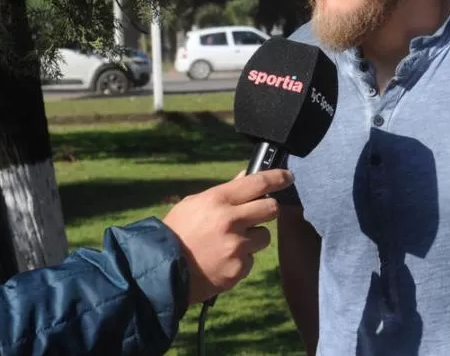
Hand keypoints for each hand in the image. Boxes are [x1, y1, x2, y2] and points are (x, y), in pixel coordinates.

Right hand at [163, 169, 293, 304]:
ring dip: (252, 238)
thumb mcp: (194, 204)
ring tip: (228, 244)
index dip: (278, 178)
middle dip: (267, 210)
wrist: (161, 271)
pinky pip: (250, 260)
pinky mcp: (238, 268)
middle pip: (271, 208)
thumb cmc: (177, 233)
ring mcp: (236, 246)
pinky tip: (221, 261)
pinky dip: (240, 260)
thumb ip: (224, 192)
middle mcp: (231, 220)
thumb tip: (246, 177)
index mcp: (218, 200)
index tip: (288, 176)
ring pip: (264, 236)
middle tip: (255, 215)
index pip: (258, 182)